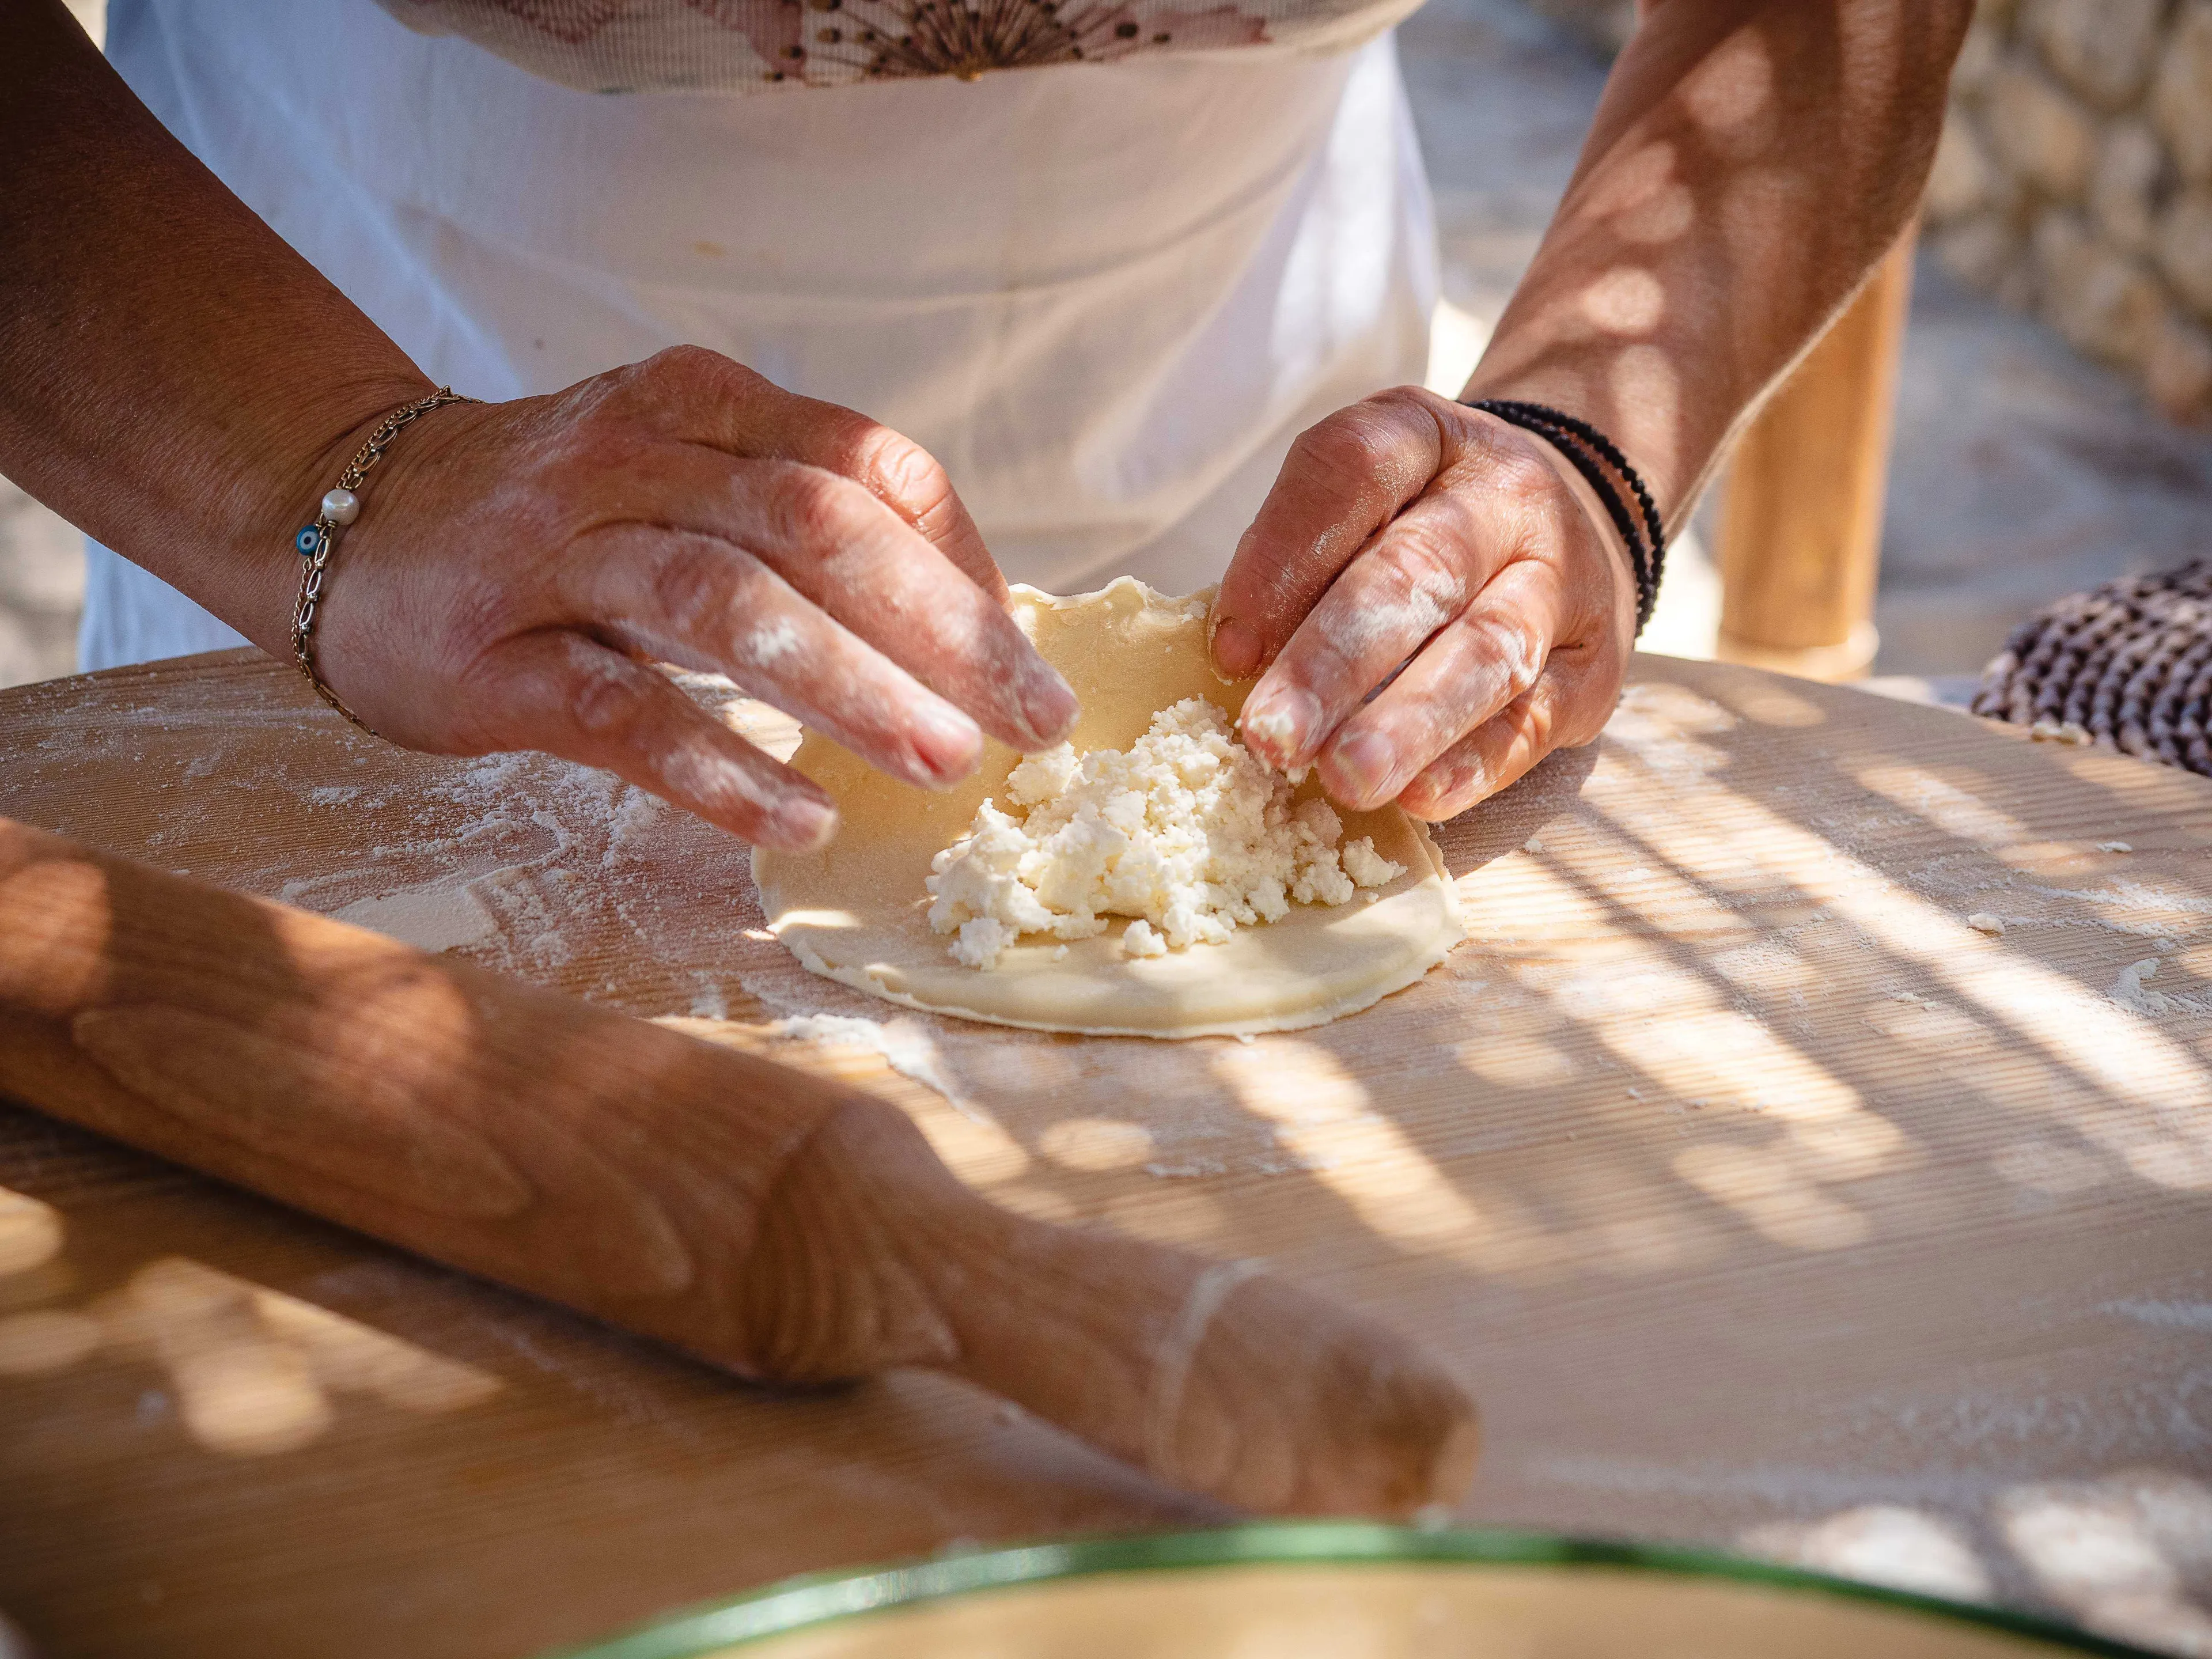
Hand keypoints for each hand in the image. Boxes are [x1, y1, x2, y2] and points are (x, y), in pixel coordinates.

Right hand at [308, 347, 1078, 849]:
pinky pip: (625, 712)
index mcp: (704, 405)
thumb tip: (974, 620)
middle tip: (1033, 723)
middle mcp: (636, 459)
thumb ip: (807, 522)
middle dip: (941, 630)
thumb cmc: (562, 519)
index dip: (963, 561)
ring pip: (726, 607)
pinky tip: (800, 820)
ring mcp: (559, 554)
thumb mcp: (686, 476)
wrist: (346, 519)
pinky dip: (720, 768)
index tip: (1025, 656)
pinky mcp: (499, 656)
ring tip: (944, 768)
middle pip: (816, 528)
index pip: (867, 464)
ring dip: (849, 690)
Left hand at [1210, 388, 1636, 819]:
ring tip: (1345, 777)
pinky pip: (1533, 719)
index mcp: (1425, 438)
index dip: (1284, 557)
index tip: (1230, 650)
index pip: (1352, 471)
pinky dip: (1472, 763)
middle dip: (1333, 662)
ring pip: (1486, 650)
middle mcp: (1504, 497)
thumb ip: (1300, 563)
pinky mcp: (1593, 668)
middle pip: (1417, 571)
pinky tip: (1419, 797)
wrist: (1573, 521)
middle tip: (1272, 733)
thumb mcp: (1362, 504)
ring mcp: (1562, 581)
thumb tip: (1241, 661)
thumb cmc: (1426, 526)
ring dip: (1408, 720)